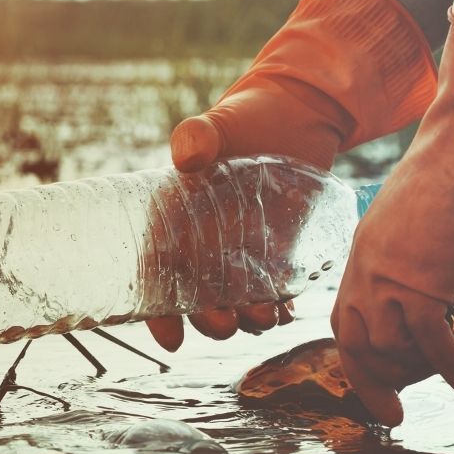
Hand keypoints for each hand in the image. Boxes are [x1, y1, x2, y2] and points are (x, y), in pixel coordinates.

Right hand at [144, 0, 434, 353]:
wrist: (298, 115)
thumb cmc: (247, 116)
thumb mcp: (218, 124)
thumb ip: (197, 137)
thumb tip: (185, 153)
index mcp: (174, 219)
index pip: (154, 271)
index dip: (157, 309)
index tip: (170, 338)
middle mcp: (200, 243)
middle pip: (194, 297)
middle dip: (207, 319)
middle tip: (227, 326)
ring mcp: (237, 252)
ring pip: (233, 300)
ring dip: (245, 318)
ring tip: (264, 317)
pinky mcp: (273, 253)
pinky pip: (269, 291)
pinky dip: (276, 306)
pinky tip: (287, 310)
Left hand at [330, 0, 453, 422]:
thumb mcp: (426, 234)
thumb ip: (425, 274)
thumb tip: (443, 319)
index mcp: (362, 258)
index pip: (345, 327)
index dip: (359, 370)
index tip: (382, 405)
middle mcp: (365, 268)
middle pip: (356, 345)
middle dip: (384, 382)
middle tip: (419, 397)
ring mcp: (389, 271)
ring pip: (388, 347)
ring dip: (424, 369)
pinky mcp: (423, 271)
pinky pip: (427, 335)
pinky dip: (446, 363)